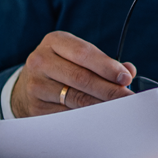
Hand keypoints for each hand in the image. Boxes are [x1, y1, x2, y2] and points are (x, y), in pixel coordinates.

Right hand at [11, 30, 136, 117]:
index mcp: (54, 41)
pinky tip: (100, 117)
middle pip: (81, 77)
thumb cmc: (62, 67)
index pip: (84, 53)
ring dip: (101, 104)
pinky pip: (67, 114)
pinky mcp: (35, 106)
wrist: (27, 86)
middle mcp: (40, 60)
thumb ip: (104, 62)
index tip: (125, 78)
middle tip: (127, 98)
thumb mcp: (77, 56)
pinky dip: (87, 116)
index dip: (107, 67)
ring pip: (75, 98)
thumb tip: (129, 71)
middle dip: (108, 89)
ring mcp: (35, 84)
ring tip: (119, 108)